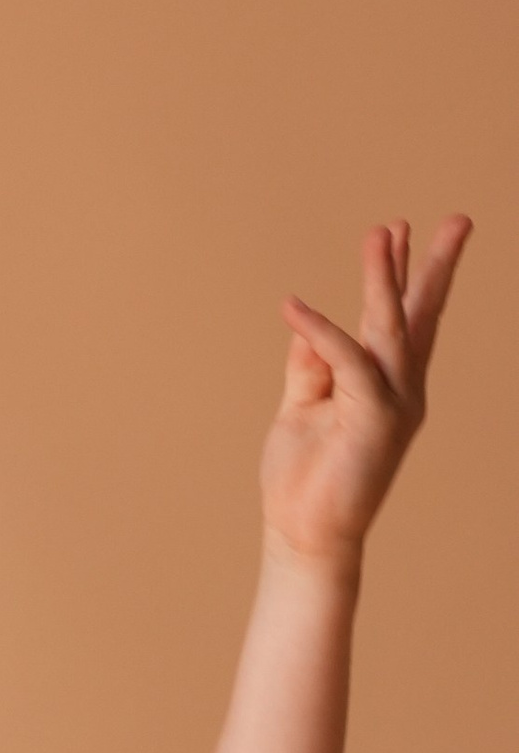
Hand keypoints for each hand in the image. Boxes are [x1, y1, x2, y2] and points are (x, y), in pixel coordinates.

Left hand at [263, 215, 470, 567]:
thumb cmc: (304, 477)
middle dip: (436, 266)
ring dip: (385, 277)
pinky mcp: (374, 417)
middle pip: (422, 317)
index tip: (401, 232)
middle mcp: (400, 390)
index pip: (401, 322)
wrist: (304, 533)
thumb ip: (310, 365)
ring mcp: (393, 403)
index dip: (402, 276)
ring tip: (384, 232)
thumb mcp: (303, 406)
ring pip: (391, 327)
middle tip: (460, 218)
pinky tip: (292, 307)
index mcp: (385, 386)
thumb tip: (307, 324)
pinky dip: (319, 330)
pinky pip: (346, 359)